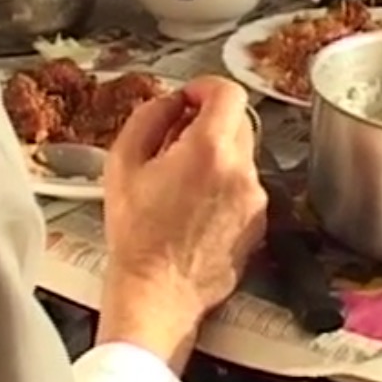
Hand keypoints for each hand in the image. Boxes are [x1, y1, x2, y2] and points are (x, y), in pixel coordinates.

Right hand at [97, 76, 267, 368]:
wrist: (157, 294)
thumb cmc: (137, 238)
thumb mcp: (123, 164)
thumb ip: (148, 117)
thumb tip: (169, 101)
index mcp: (208, 150)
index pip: (228, 92)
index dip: (205, 87)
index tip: (190, 98)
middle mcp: (241, 171)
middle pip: (237, 121)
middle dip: (207, 123)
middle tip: (174, 142)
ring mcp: (254, 198)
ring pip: (241, 155)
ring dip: (216, 157)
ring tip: (180, 183)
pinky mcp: (259, 221)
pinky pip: (245, 186)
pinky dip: (225, 186)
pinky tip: (195, 207)